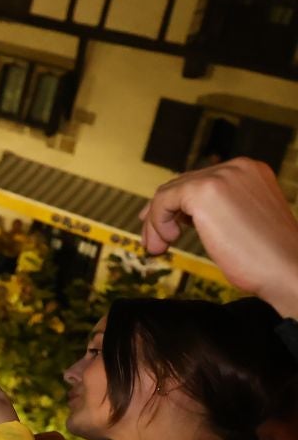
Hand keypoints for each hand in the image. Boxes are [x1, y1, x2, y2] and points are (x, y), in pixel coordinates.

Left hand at [140, 159, 297, 316]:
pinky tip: (168, 241)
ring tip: (158, 247)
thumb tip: (181, 212)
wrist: (289, 272)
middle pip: (183, 183)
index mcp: (251, 172)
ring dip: (157, 221)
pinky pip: (163, 201)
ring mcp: (221, 176)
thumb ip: (218, 208)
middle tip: (154, 239)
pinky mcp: (203, 191)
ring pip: (170, 192)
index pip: (201, 180)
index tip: (163, 222)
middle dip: (162, 211)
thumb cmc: (269, 257)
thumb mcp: (243, 220)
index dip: (177, 201)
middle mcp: (238, 167)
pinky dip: (157, 222)